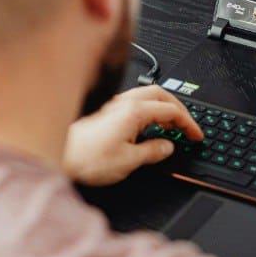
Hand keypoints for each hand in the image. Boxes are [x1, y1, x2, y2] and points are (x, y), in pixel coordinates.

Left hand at [62, 85, 201, 185]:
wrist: (59, 159)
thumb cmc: (86, 160)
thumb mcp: (128, 161)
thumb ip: (152, 151)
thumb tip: (166, 147)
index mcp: (134, 112)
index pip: (171, 110)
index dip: (188, 123)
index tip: (196, 135)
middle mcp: (124, 104)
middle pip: (161, 94)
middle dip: (179, 108)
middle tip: (187, 125)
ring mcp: (114, 106)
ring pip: (148, 96)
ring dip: (164, 107)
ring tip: (170, 125)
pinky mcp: (107, 113)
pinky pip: (136, 103)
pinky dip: (150, 111)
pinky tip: (148, 127)